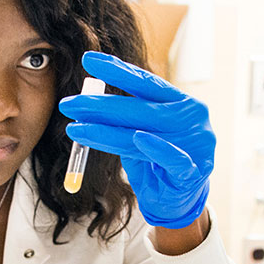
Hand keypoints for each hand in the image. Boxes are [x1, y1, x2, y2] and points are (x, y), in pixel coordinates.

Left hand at [59, 51, 212, 228]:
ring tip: (77, 127)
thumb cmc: (157, 164)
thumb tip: (86, 102)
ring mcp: (196, 142)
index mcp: (180, 102)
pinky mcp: (194, 171)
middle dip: (100, 106)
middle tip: (68, 104)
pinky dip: (157, 148)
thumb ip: (122, 121)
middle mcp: (190, 117)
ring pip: (145, 133)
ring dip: (107, 131)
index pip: (146, 83)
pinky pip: (174, 158)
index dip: (117, 70)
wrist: (179, 203)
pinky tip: (139, 138)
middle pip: (140, 108)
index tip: (87, 60)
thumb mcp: (138, 138)